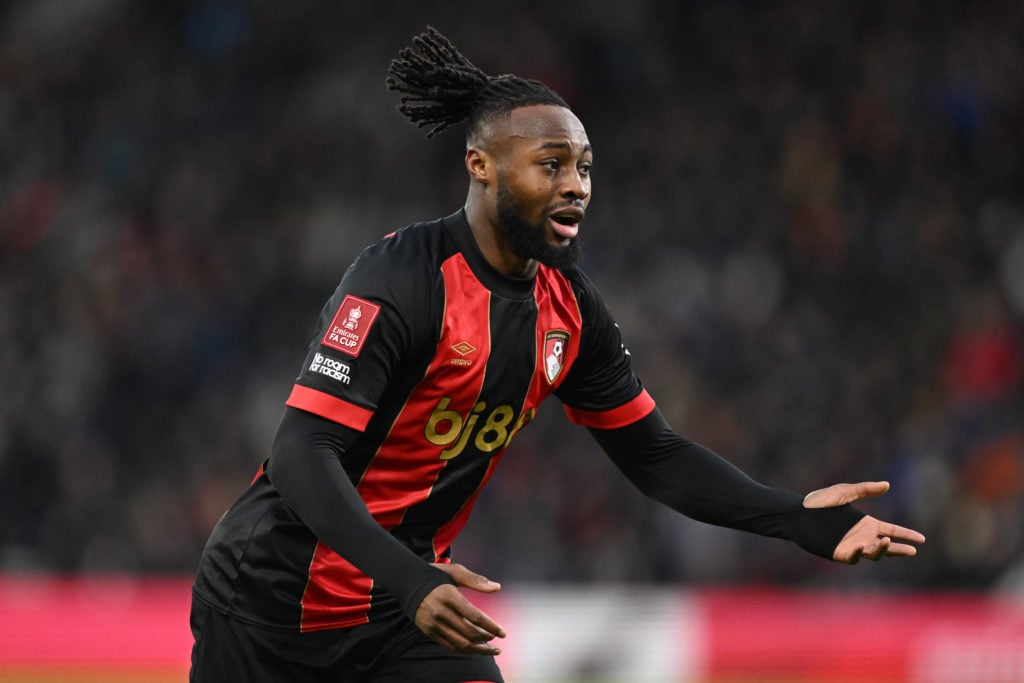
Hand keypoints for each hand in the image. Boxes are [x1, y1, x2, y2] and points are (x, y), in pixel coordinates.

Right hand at [413, 563, 505, 655]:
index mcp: (449, 596)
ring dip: (478, 649)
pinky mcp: (429, 631)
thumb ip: (476, 580)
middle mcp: (440, 612)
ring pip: (460, 643)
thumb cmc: (437, 575)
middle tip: (498, 640)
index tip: (503, 632)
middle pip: (468, 632)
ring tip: (491, 650)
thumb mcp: (455, 571)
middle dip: (487, 639)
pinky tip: (475, 648)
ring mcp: (433, 624)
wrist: (408, 583)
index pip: (474, 616)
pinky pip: (449, 646)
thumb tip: (497, 587)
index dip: (490, 626)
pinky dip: (464, 650)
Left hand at [803, 481, 925, 563]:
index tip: (922, 539)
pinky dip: (859, 553)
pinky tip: (862, 547)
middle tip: (913, 550)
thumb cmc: (818, 502)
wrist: (797, 513)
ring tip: (886, 541)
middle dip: (899, 549)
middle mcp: (862, 537)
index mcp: (866, 524)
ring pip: (873, 554)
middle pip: (887, 547)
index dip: (906, 535)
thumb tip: (887, 485)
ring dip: (881, 550)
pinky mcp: (839, 553)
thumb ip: (865, 489)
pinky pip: (853, 557)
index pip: (892, 531)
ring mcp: (852, 546)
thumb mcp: (844, 492)